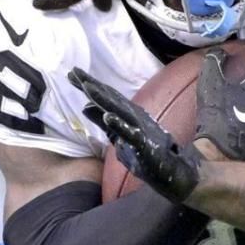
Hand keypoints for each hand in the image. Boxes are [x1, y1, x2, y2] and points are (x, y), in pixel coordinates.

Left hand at [68, 68, 202, 202]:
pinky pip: (131, 134)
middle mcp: (133, 117)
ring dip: (103, 99)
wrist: (174, 173)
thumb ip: (104, 122)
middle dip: (92, 85)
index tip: (71, 74)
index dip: (89, 86)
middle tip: (73, 72)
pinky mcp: (145, 145)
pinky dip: (120, 125)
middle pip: (109, 99)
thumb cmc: (146, 153)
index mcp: (127, 115)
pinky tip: (107, 116)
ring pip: (118, 111)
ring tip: (87, 86)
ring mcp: (139, 129)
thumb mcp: (118, 137)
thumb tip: (84, 107)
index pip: (105, 98)